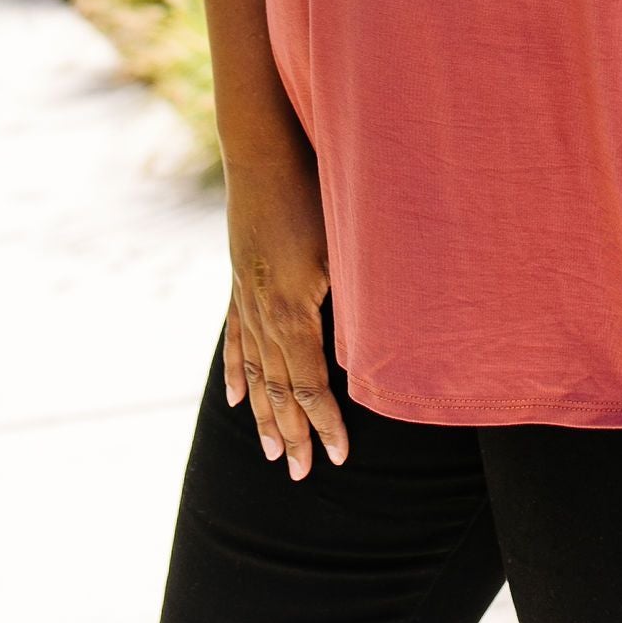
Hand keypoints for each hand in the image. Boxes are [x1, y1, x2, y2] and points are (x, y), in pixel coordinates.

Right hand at [221, 138, 348, 478]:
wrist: (263, 149)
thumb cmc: (316, 187)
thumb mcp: (348, 241)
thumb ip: (362, 296)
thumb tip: (386, 344)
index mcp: (293, 308)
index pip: (307, 384)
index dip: (323, 423)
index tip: (339, 456)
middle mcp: (264, 311)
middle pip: (276, 387)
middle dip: (290, 432)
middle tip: (299, 473)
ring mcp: (247, 297)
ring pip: (254, 370)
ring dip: (262, 414)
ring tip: (269, 451)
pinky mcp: (240, 280)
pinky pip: (236, 338)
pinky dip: (236, 372)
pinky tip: (235, 399)